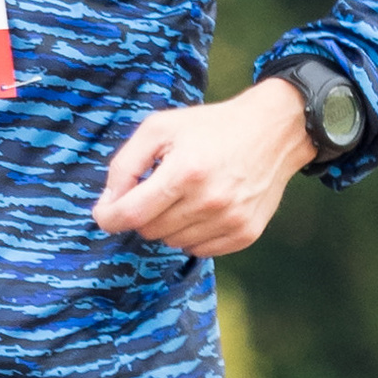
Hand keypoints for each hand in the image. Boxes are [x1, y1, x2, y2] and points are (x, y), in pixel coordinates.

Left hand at [93, 80, 315, 256]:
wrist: (273, 131)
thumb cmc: (210, 127)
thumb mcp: (160, 128)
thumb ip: (125, 164)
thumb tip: (108, 203)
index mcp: (185, 172)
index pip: (130, 214)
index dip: (109, 216)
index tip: (105, 212)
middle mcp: (209, 201)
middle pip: (149, 230)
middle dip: (143, 212)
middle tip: (158, 187)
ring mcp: (230, 221)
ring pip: (172, 242)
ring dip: (169, 223)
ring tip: (186, 193)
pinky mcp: (245, 234)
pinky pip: (199, 250)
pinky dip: (192, 233)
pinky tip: (204, 207)